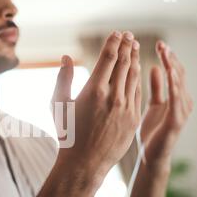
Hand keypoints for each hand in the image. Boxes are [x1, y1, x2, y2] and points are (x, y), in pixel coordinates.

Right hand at [52, 31, 141, 181]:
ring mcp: (126, 108)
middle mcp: (113, 97)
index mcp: (94, 91)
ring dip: (135, 60)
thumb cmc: (68, 134)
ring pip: (134, 77)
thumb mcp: (58, 105)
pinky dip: (138, 78)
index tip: (117, 33)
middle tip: (129, 35)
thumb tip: (67, 57)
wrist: (85, 163)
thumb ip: (63, 78)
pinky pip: (138, 93)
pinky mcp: (134, 119)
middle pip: (124, 63)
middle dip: (127, 46)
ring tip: (135, 48)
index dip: (114, 43)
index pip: (108, 58)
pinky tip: (137, 71)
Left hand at [140, 41, 192, 167]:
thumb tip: (153, 67)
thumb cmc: (151, 131)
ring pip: (179, 83)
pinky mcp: (176, 120)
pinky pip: (176, 99)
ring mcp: (181, 111)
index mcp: (177, 97)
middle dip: (170, 58)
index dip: (168, 57)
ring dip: (172, 66)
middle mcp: (183, 101)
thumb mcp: (152, 105)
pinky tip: (168, 72)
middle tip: (161, 44)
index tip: (159, 44)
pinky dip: (173, 84)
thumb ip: (156, 87)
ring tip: (165, 52)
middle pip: (178, 74)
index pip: (174, 72)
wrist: (151, 156)